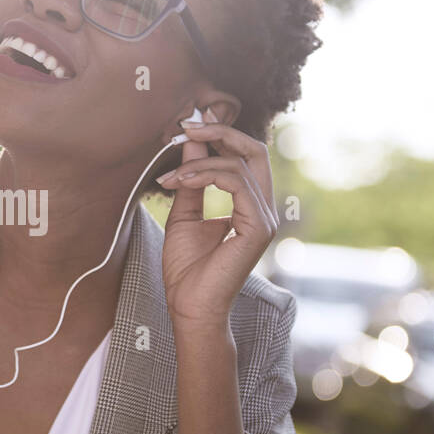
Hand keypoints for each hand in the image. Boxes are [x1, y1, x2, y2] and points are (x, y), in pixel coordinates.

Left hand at [157, 111, 279, 326]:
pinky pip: (237, 183)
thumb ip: (191, 180)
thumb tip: (192, 143)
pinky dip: (206, 174)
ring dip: (200, 160)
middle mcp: (262, 209)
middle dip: (220, 133)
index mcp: (249, 205)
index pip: (245, 157)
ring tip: (170, 175)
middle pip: (255, 150)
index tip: (188, 127)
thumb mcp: (184, 214)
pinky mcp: (258, 228)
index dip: (219, 136)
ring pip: (242, 164)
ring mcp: (264, 218)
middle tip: (187, 127)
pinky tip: (180, 181)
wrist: (188, 306)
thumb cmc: (186, 269)